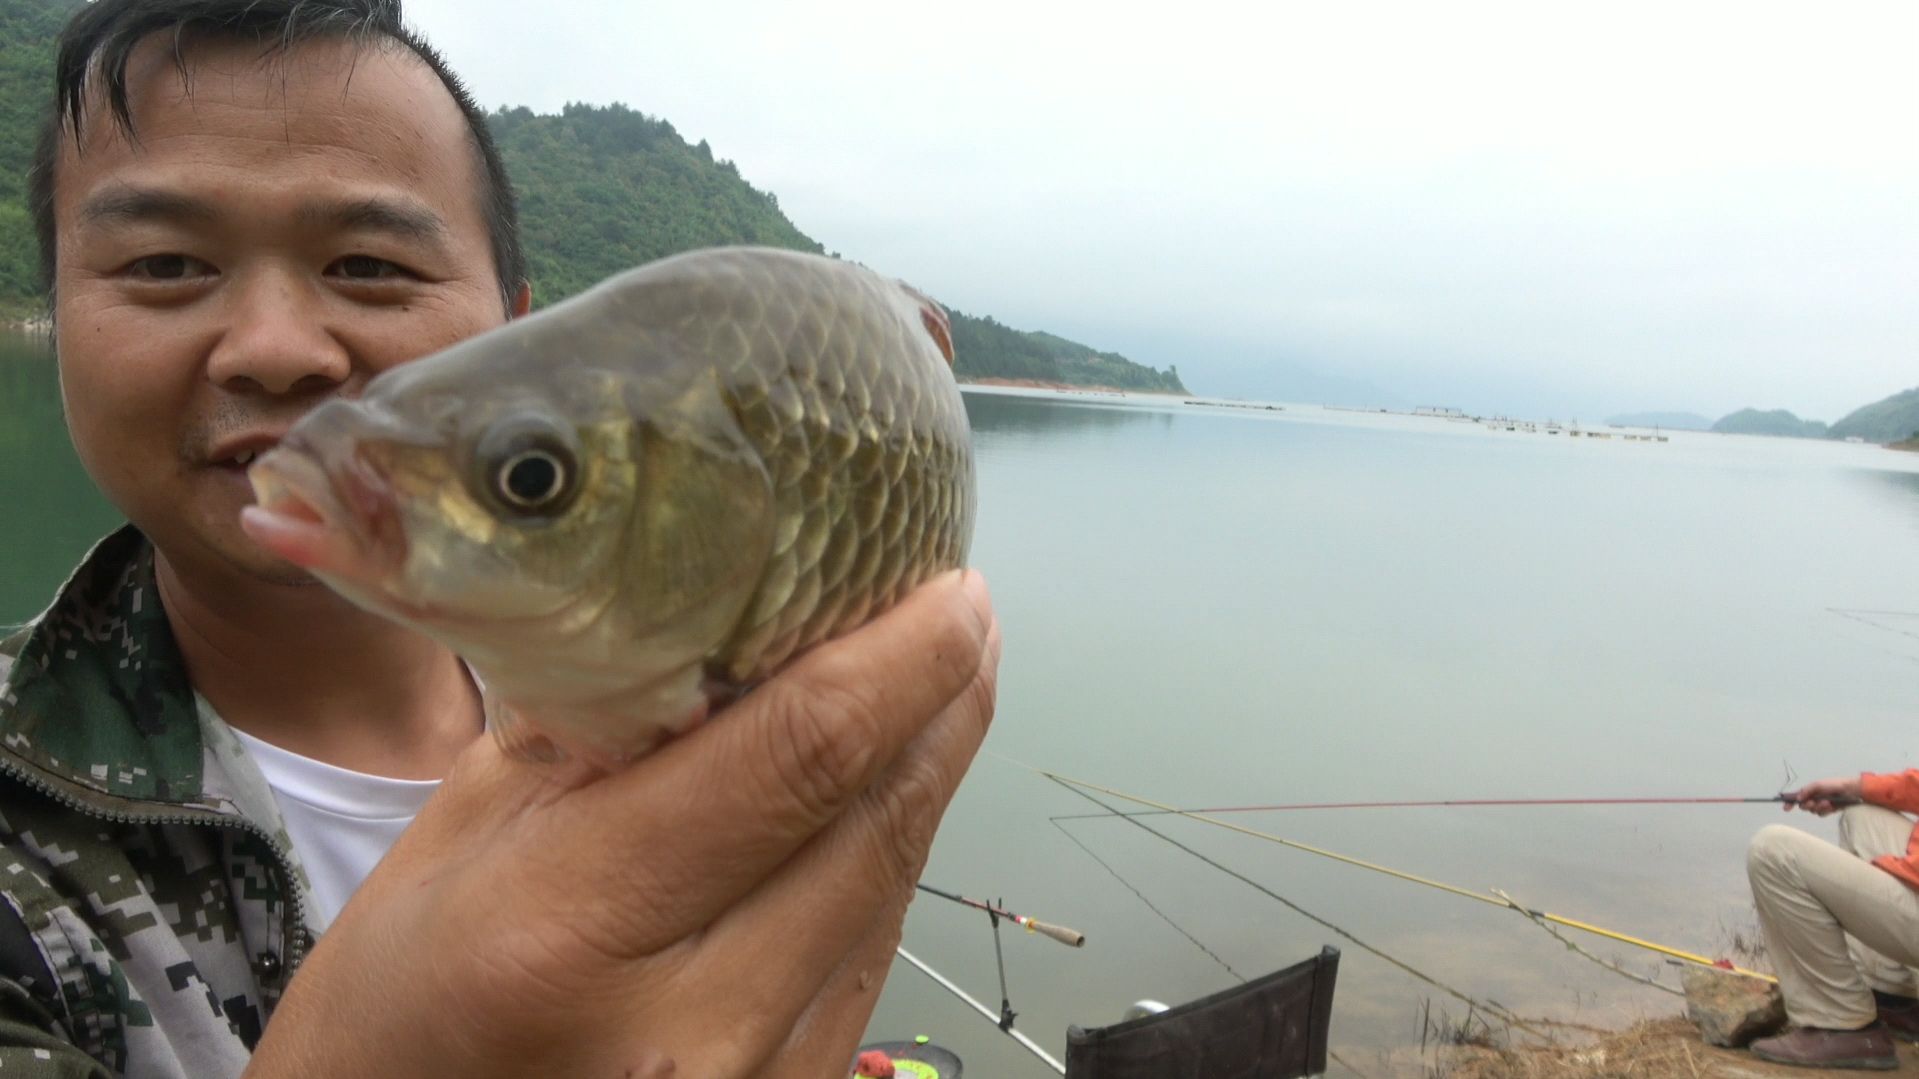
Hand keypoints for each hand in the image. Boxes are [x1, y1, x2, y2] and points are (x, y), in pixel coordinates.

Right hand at [246, 570, 999, 1078]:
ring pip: (889, 891)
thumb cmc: (396, 1003)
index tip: (948, 587)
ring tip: (942, 682)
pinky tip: (886, 796)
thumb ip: (591, 734)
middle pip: (873, 823)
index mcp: (572, 927)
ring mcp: (752, 1076)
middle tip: (962, 611)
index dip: (900, 660)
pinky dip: (887, 861)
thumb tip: (724, 628)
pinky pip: (867, 957)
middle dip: (942, 701)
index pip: (796, 758)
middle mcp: (689, 1018)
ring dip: (929, 774)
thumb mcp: (455, 838)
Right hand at [1781, 775, 1861, 816]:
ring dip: (1819, 807)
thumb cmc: (1833, 785)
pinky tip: (1831, 806)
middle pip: (1803, 806)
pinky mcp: (1828, 810)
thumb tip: (1797, 798)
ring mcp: (1821, 805)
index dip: (1789, 802)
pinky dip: (1826, 810)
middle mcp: (1813, 798)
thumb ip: (1807, 791)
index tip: (1786, 808)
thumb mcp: (1818, 785)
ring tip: (1827, 803)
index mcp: (1809, 791)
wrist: (1850, 790)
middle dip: (1807, 805)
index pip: (1796, 797)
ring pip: (1813, 811)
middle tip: (1812, 803)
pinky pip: (1822, 814)